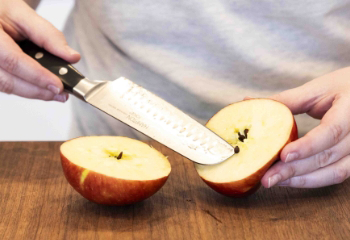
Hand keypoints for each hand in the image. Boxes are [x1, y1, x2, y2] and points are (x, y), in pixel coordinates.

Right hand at [0, 0, 79, 101]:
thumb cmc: (3, 11)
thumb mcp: (24, 15)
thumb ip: (48, 36)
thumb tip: (71, 57)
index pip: (13, 61)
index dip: (37, 76)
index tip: (58, 85)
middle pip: (9, 81)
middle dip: (39, 90)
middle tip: (62, 93)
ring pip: (7, 87)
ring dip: (34, 92)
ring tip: (55, 92)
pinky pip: (7, 85)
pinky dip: (27, 88)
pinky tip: (41, 87)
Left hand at [260, 67, 349, 187]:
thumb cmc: (343, 86)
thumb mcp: (317, 89)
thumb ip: (286, 100)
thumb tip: (248, 101)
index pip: (331, 131)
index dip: (307, 146)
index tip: (282, 155)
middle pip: (327, 156)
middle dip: (295, 169)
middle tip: (267, 178)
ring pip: (334, 172)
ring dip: (302, 180)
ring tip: (275, 181)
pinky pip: (337, 175)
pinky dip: (313, 180)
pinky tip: (291, 180)